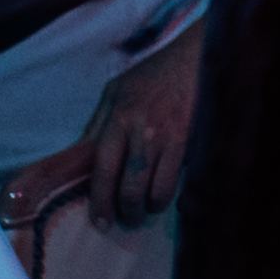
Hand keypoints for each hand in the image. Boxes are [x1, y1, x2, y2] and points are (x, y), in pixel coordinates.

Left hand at [3, 22, 207, 264]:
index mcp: (115, 118)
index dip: (98, 199)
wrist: (198, 58)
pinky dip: (169, 196)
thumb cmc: (155, 75)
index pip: (98, 167)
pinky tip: (166, 195)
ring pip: (152, 190)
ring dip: (147, 208)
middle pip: (126, 186)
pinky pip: (175, 182)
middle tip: (124, 219)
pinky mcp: (189, 142)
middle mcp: (138, 130)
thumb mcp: (116, 93)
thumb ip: (100, 125)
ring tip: (146, 210)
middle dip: (124, 211)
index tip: (99, 220)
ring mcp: (166, 137)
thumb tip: (81, 156)